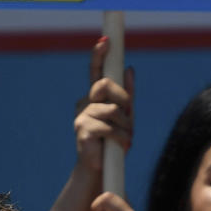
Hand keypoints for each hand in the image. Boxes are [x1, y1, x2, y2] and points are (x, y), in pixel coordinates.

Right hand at [74, 38, 133, 176]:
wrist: (101, 170)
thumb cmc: (113, 142)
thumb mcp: (125, 117)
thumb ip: (127, 95)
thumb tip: (129, 69)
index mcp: (95, 98)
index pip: (96, 71)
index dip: (99, 54)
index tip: (106, 40)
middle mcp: (85, 103)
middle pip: (104, 85)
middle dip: (122, 99)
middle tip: (128, 115)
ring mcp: (81, 116)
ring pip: (112, 109)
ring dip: (125, 125)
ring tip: (125, 138)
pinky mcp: (83, 130)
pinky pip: (110, 127)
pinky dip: (121, 137)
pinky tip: (120, 146)